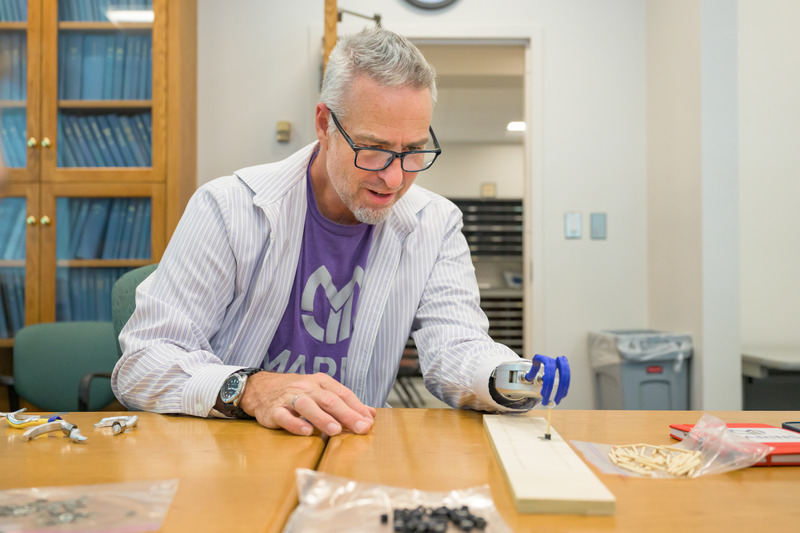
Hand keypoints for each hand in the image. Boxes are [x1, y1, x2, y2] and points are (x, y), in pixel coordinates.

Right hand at [239, 372, 376, 436]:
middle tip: (361, 427)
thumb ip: (345, 402)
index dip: (357, 407)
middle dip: (346, 414)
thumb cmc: (297, 391)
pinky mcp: (274, 410)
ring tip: (336, 430)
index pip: (342, 393)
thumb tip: (370, 414)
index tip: (369, 421)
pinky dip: (296, 424)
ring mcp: (289, 398)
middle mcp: (306, 387)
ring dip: (322, 418)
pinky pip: (284, 416)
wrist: (261, 388)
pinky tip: (307, 432)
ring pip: (307, 406)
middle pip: (328, 399)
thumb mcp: (321, 391)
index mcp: (320, 382)